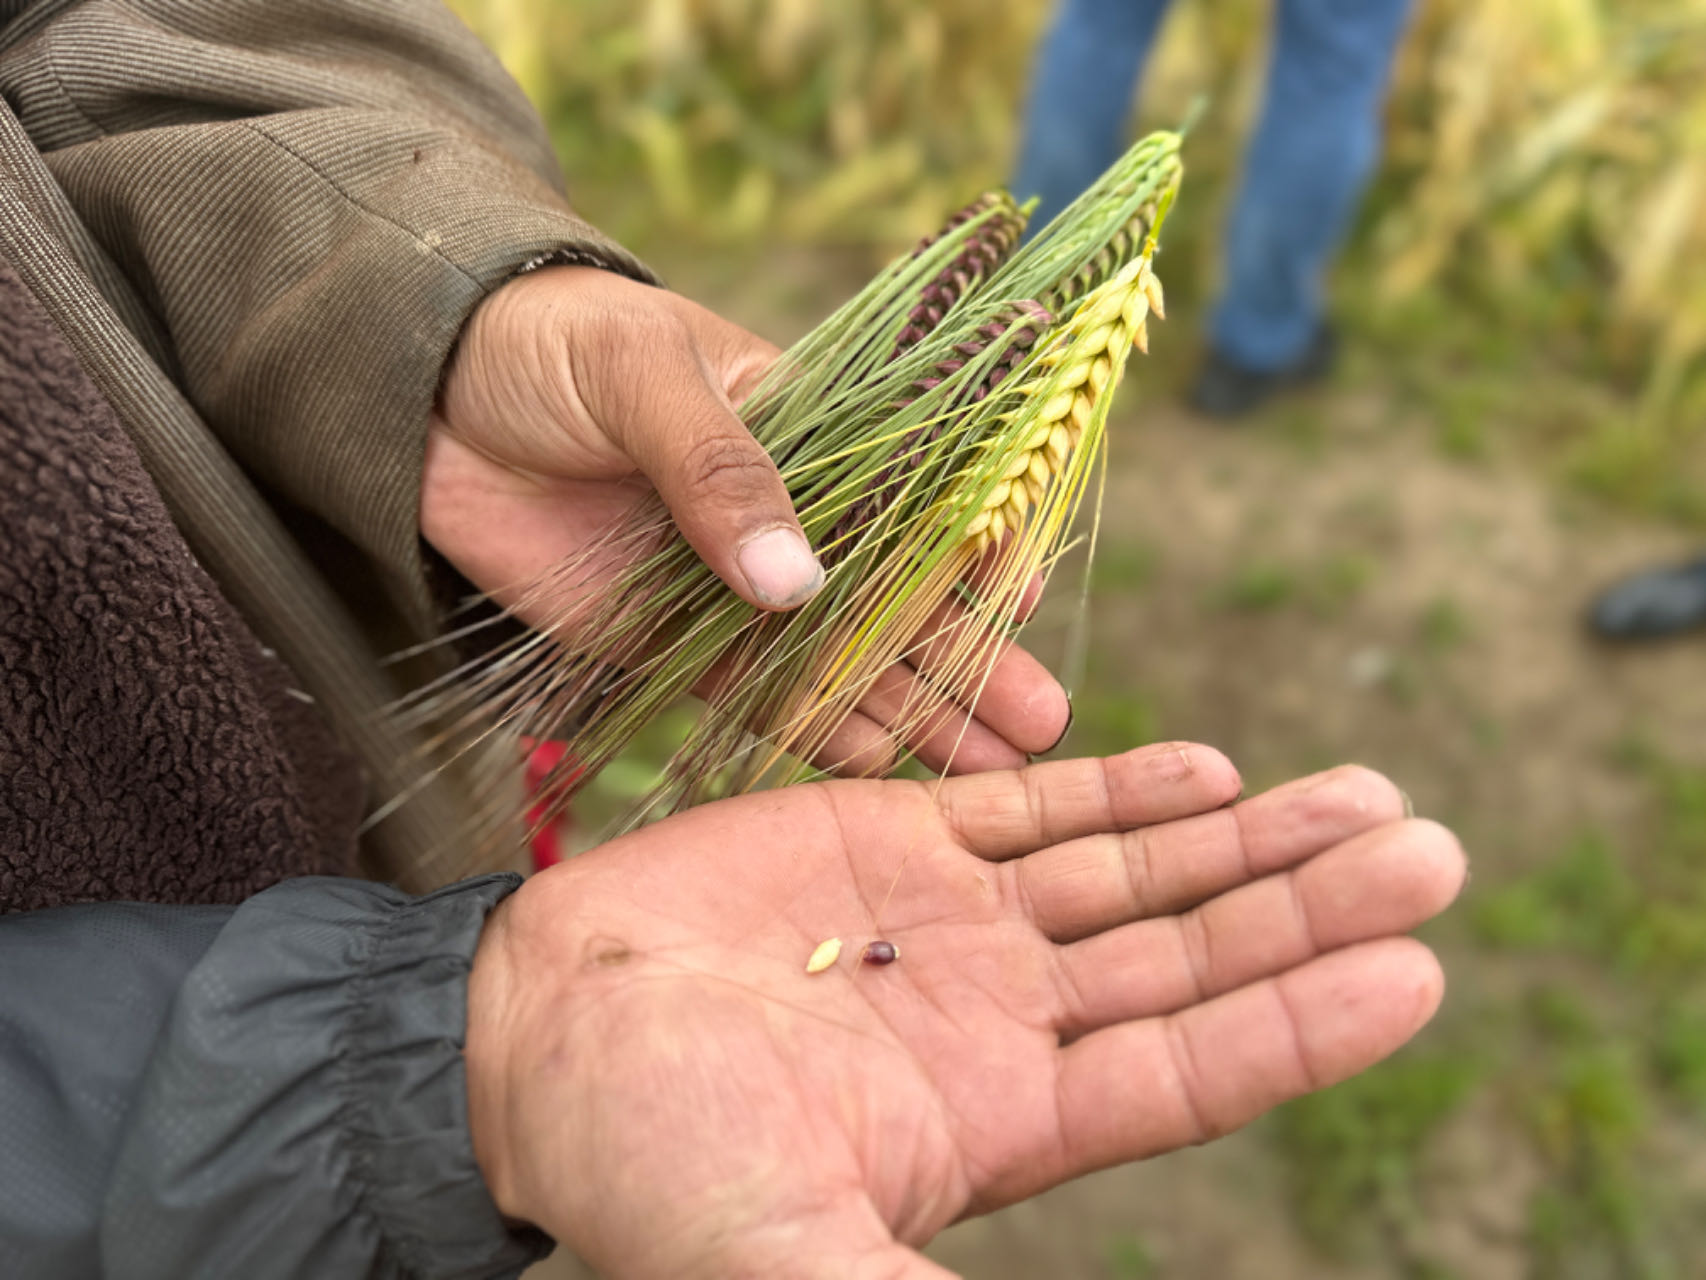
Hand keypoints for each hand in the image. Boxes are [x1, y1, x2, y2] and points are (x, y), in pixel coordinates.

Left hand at [422, 266, 1068, 773]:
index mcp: (810, 423)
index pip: (917, 493)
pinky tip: (880, 768)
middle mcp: (788, 513)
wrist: (419, 396)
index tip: (1019, 603)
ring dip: (913, 710)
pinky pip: (757, 693)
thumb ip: (718, 471)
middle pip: (898, 596)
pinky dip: (815, 731)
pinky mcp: (671, 639)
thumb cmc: (546, 346)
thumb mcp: (642, 376)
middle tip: (1040, 727)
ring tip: (990, 768)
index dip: (973, 551)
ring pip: (841, 657)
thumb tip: (796, 586)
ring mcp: (731, 583)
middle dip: (968, 660)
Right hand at [464, 744, 1464, 1277]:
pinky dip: (1125, 786)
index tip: (1417, 970)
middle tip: (1430, 848)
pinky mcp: (892, 831)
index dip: (1302, 1024)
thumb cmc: (645, 1158)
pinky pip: (1033, 804)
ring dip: (1249, 834)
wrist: (536, 1037)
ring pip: (1135, 870)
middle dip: (1308, 903)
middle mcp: (1004, 1015)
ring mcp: (957, 919)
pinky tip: (1213, 768)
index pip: (1190, 1070)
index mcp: (1001, 1118)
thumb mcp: (785, 1250)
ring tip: (1365, 796)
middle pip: (1192, 956)